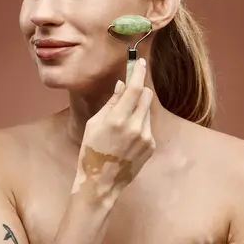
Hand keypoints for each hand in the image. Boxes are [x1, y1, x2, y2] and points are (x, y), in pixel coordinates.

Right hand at [71, 58, 154, 203]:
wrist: (101, 181)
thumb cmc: (91, 150)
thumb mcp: (95, 123)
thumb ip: (111, 103)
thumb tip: (122, 85)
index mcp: (118, 119)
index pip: (134, 88)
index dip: (139, 73)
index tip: (141, 62)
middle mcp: (135, 127)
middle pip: (146, 96)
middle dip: (140, 90)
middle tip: (130, 91)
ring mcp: (146, 137)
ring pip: (147, 111)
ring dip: (138, 109)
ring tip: (122, 124)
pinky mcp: (151, 146)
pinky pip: (148, 126)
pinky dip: (140, 124)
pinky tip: (126, 138)